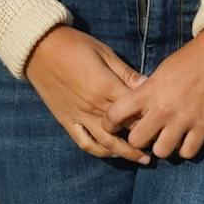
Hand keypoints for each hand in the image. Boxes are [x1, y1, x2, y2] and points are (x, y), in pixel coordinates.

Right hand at [21, 23, 148, 161]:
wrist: (39, 47)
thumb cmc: (75, 44)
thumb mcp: (105, 53)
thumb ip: (126, 73)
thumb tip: (149, 85)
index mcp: (106, 88)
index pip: (135, 111)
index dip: (152, 119)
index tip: (164, 123)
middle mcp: (94, 107)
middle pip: (125, 131)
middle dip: (144, 140)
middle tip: (160, 145)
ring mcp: (79, 116)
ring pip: (107, 143)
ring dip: (126, 154)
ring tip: (142, 158)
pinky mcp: (66, 120)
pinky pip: (84, 142)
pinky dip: (99, 151)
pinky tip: (111, 153)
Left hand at [105, 27, 203, 162]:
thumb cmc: (188, 60)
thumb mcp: (159, 73)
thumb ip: (145, 92)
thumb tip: (134, 111)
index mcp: (148, 91)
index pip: (115, 114)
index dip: (109, 124)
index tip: (114, 125)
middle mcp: (163, 108)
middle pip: (136, 141)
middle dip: (139, 139)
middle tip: (147, 133)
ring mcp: (183, 120)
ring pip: (161, 152)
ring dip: (163, 146)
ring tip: (168, 138)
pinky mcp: (203, 127)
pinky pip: (187, 153)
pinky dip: (185, 149)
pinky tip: (186, 139)